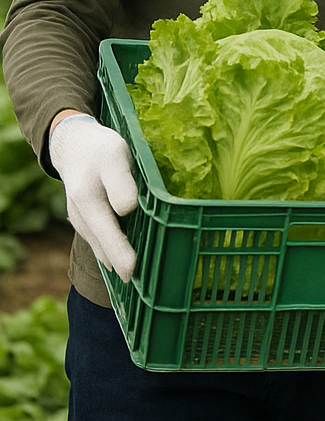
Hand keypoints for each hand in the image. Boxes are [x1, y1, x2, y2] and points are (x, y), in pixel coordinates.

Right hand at [49, 113, 137, 281]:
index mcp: (89, 202)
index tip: (133, 273)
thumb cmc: (101, 149)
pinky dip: (112, 251)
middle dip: (122, 265)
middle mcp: (82, 217)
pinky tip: (127, 261)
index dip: (121, 255)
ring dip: (118, 261)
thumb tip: (127, 210)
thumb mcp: (115, 158)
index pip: (107, 234)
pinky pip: (100, 240)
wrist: (75, 144)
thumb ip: (121, 183)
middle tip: (144, 285)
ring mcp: (82, 220)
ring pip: (101, 247)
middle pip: (104, 247)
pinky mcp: (87, 220)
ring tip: (140, 278)